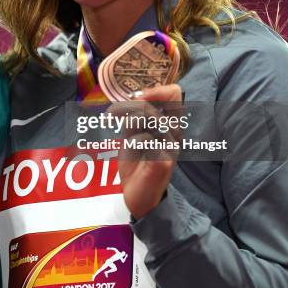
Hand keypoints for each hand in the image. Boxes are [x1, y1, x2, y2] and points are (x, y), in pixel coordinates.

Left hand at [112, 84, 182, 219]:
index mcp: (170, 125)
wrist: (136, 198)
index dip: (155, 90)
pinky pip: (145, 139)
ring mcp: (171, 148)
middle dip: (129, 106)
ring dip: (126, 120)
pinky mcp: (164, 162)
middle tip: (113, 114)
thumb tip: (132, 97)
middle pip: (154, 104)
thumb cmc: (136, 165)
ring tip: (112, 124)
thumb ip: (134, 116)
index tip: (135, 97)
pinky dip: (131, 142)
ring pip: (147, 117)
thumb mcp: (133, 134)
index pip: (174, 93)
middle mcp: (174, 134)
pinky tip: (127, 152)